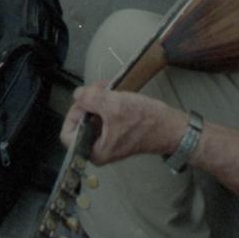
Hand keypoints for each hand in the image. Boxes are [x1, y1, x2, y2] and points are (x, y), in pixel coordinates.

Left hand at [61, 85, 186, 164]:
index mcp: (94, 150)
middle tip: (98, 87)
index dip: (73, 113)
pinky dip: (105, 102)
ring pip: (91, 116)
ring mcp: (106, 140)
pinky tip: (113, 91)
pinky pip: (102, 116)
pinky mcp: (115, 131)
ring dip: (97, 99)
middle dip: (87, 102)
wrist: (170, 127)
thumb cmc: (144, 121)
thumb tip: (77, 94)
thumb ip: (91, 99)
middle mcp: (97, 149)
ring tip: (107, 86)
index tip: (85, 99)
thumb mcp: (115, 106)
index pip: (68, 133)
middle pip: (79, 122)